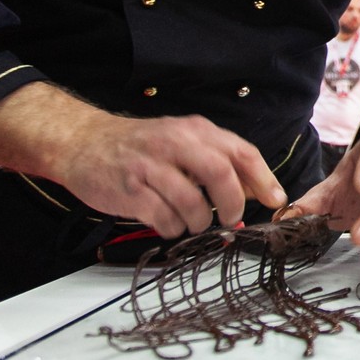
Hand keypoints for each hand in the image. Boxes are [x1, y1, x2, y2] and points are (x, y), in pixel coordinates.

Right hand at [0, 83, 284, 237]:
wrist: (83, 142)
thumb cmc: (140, 146)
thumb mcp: (181, 141)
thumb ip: (215, 160)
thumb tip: (252, 191)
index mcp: (195, 130)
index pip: (241, 151)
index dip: (263, 179)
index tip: (275, 200)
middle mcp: (175, 143)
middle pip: (221, 174)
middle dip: (233, 204)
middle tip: (231, 220)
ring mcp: (151, 166)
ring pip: (193, 202)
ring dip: (200, 222)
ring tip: (195, 223)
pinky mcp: (130, 190)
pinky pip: (164, 219)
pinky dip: (174, 229)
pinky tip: (169, 224)